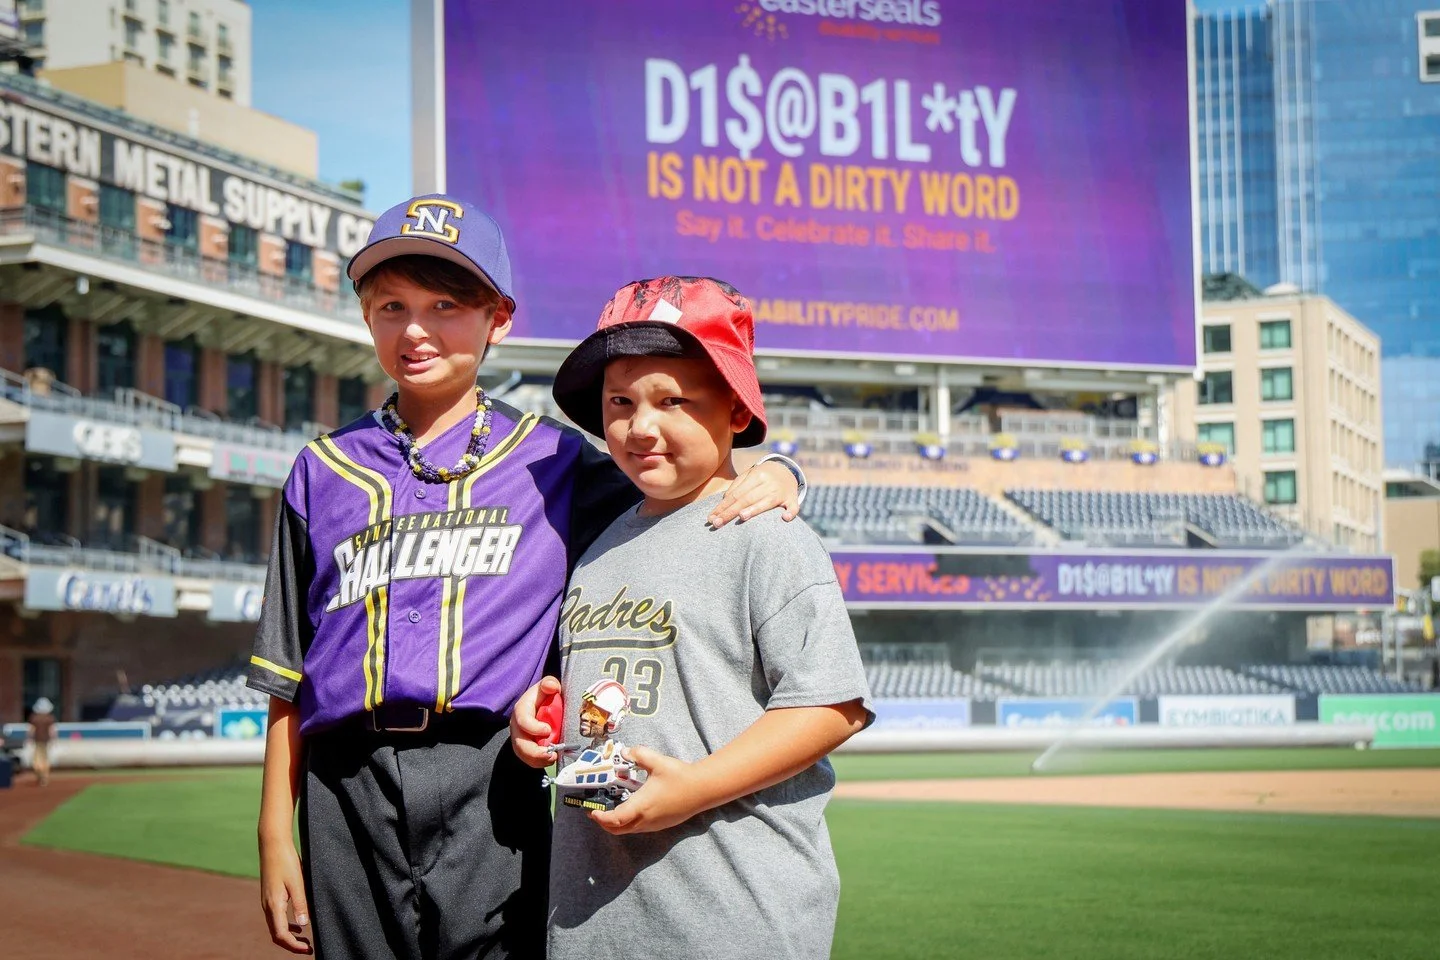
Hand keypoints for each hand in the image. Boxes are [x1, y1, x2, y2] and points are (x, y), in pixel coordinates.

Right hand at [259, 833, 310, 953]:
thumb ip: (301, 903)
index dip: (294, 946)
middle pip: (277, 935)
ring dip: (289, 936)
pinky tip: (298, 924)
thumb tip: (304, 925)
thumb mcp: (297, 882)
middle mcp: (267, 906)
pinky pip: (277, 918)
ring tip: (305, 940)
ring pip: (276, 927)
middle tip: (308, 949)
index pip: (281, 935)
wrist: (272, 844)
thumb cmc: (286, 861)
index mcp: (273, 905)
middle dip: (291, 945)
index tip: (308, 950)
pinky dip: (286, 926)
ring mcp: (267, 902)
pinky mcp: (270, 896)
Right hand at [510, 676, 561, 767]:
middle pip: (519, 743)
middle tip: (551, 754)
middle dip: (534, 752)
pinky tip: (550, 760)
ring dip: (537, 760)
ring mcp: (520, 738)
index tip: (548, 730)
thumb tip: (552, 687)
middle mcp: (517, 726)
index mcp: (521, 710)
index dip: (533, 727)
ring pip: (523, 754)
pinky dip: (538, 763)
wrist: (542, 704)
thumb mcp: (547, 686)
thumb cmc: (545, 695)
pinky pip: (528, 760)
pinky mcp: (525, 748)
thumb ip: (549, 683)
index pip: (522, 720)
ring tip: (552, 758)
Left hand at [588, 745, 710, 834]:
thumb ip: (638, 754)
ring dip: (617, 824)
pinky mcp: (662, 825)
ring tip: (610, 810)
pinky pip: (639, 829)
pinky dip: (629, 823)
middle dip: (604, 824)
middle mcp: (645, 820)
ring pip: (629, 830)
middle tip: (596, 812)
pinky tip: (631, 809)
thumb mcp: (657, 761)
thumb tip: (624, 752)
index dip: (600, 818)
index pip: (614, 819)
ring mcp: (654, 825)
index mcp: (641, 806)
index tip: (591, 811)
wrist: (703, 789)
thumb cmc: (679, 776)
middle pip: (618, 830)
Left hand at [708, 460, 799, 527]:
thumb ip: (737, 486)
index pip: (736, 494)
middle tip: (717, 524)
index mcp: (757, 475)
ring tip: (742, 517)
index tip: (711, 518)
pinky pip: (793, 507)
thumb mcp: (749, 475)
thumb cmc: (762, 477)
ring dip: (754, 510)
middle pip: (747, 499)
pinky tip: (785, 518)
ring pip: (766, 502)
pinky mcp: (792, 500)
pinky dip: (790, 512)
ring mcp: (781, 492)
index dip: (722, 506)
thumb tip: (725, 500)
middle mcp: (769, 483)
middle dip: (730, 512)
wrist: (786, 472)